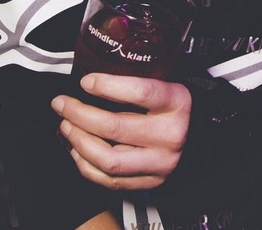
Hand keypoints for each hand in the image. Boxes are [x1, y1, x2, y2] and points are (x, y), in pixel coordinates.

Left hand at [51, 74, 191, 190]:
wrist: (198, 140)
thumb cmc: (173, 110)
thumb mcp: (166, 86)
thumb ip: (135, 82)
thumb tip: (89, 80)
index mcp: (176, 103)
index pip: (141, 92)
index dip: (108, 86)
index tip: (86, 81)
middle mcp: (170, 134)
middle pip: (115, 126)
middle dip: (79, 114)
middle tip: (62, 104)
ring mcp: (160, 162)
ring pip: (108, 158)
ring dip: (78, 141)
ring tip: (66, 126)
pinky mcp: (150, 182)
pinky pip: (109, 180)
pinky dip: (85, 164)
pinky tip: (76, 149)